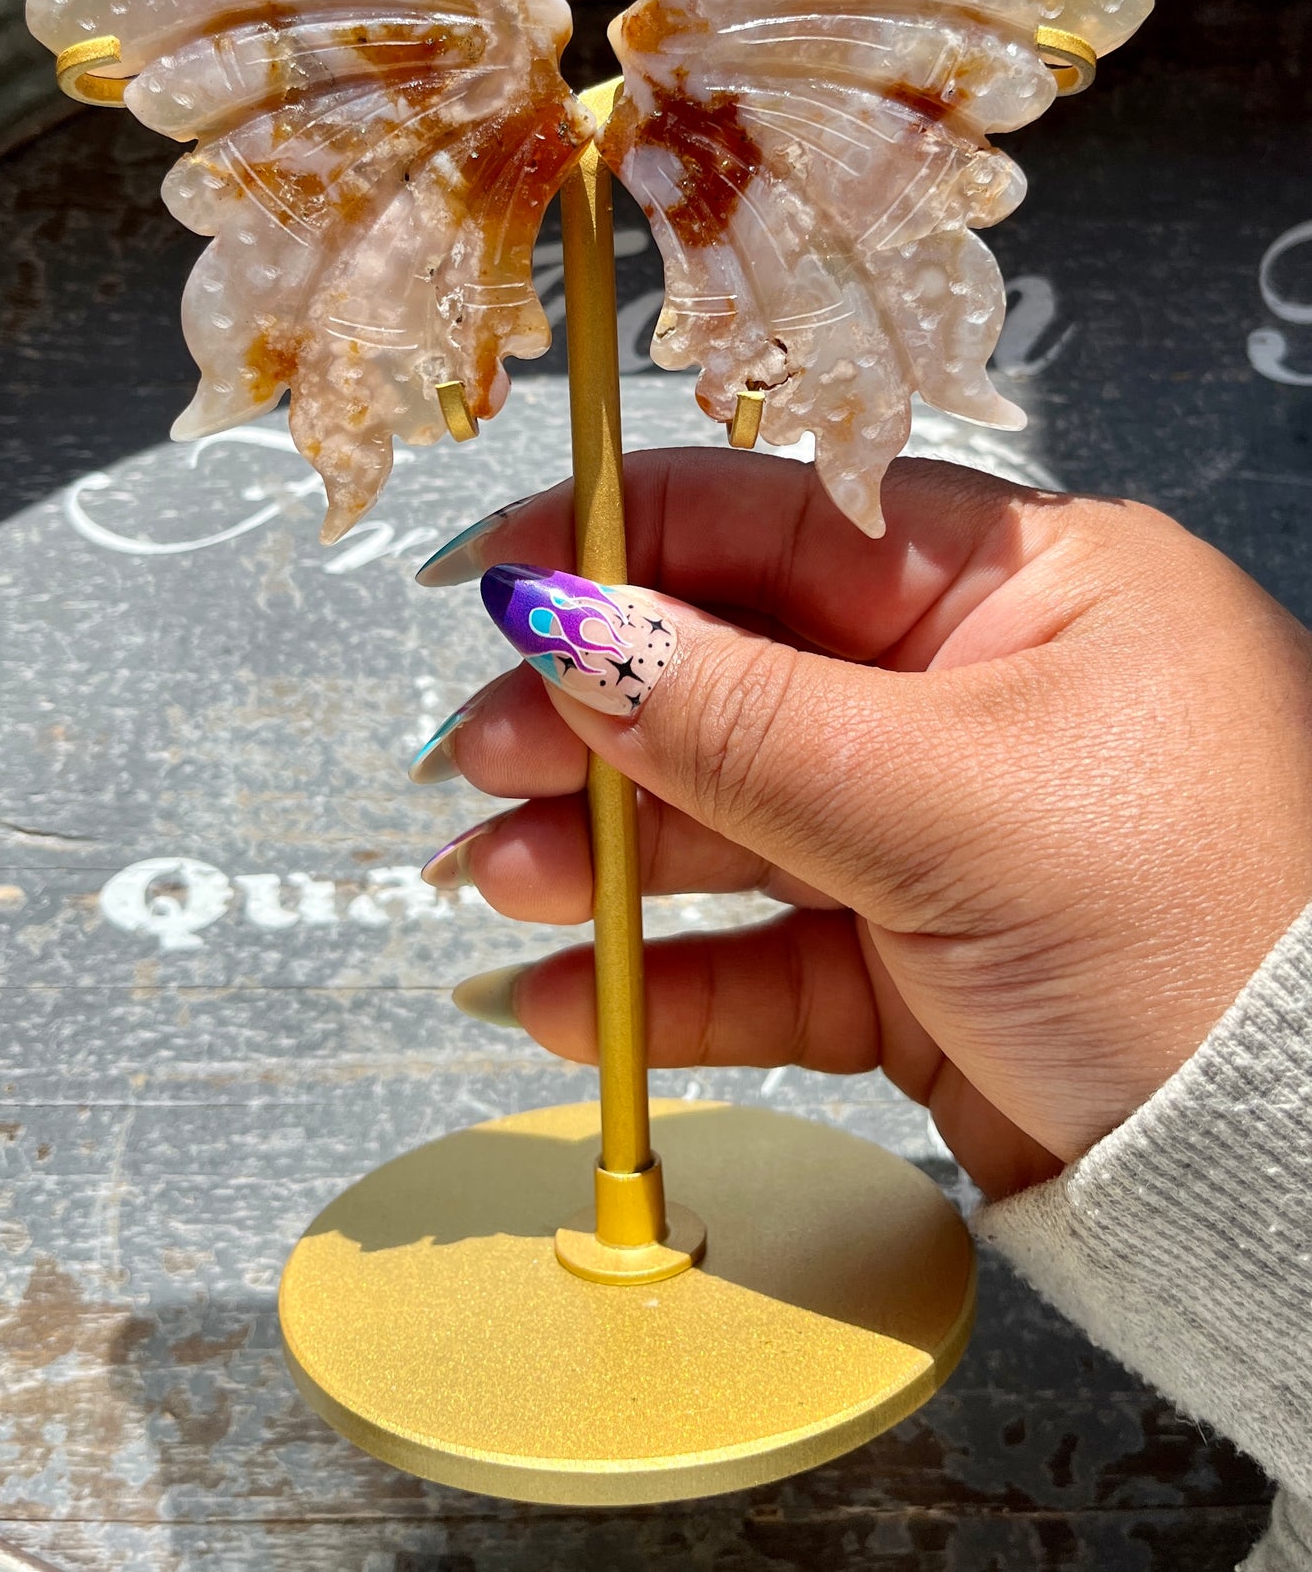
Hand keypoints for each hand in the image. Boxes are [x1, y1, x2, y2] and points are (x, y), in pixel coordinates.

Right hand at [414, 451, 1311, 1197]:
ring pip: (736, 818)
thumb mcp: (949, 802)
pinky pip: (767, 953)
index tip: (498, 576)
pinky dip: (669, 979)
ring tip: (500, 879)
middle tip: (479, 751)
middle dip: (600, 714)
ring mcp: (946, 833)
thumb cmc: (1199, 940)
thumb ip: (741, 718)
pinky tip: (571, 999)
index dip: (632, 538)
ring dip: (610, 852)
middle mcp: (984, 695)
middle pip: (741, 671)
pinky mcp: (921, 967)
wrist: (1293, 1186)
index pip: (792, 523)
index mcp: (1031, 588)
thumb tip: (567, 622)